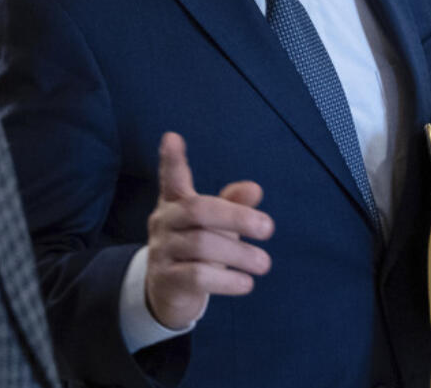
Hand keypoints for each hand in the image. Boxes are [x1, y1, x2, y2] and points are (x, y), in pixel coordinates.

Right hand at [145, 132, 273, 329]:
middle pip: (198, 210)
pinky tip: (246, 283)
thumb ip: (233, 205)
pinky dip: (226, 280)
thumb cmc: (198, 249)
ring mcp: (162, 251)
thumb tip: (255, 189)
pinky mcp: (167, 280)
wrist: (170, 293)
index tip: (173, 137)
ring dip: (239, 253)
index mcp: (175, 203)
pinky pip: (197, 276)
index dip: (171, 159)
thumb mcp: (216, 225)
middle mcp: (164, 222)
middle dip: (236, 217)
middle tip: (268, 228)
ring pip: (201, 244)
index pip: (171, 178)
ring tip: (264, 263)